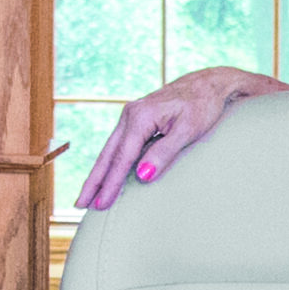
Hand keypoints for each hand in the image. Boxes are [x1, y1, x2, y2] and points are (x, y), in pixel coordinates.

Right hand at [76, 69, 276, 209]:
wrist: (209, 84)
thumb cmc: (203, 106)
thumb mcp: (189, 130)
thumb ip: (164, 153)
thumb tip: (142, 176)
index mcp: (140, 117)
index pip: (122, 158)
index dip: (111, 183)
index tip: (101, 204)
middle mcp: (130, 114)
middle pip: (107, 154)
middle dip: (93, 182)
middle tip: (80, 205)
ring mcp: (130, 115)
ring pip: (109, 150)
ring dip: (97, 174)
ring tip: (86, 196)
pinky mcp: (135, 119)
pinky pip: (117, 145)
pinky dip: (108, 162)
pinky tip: (104, 175)